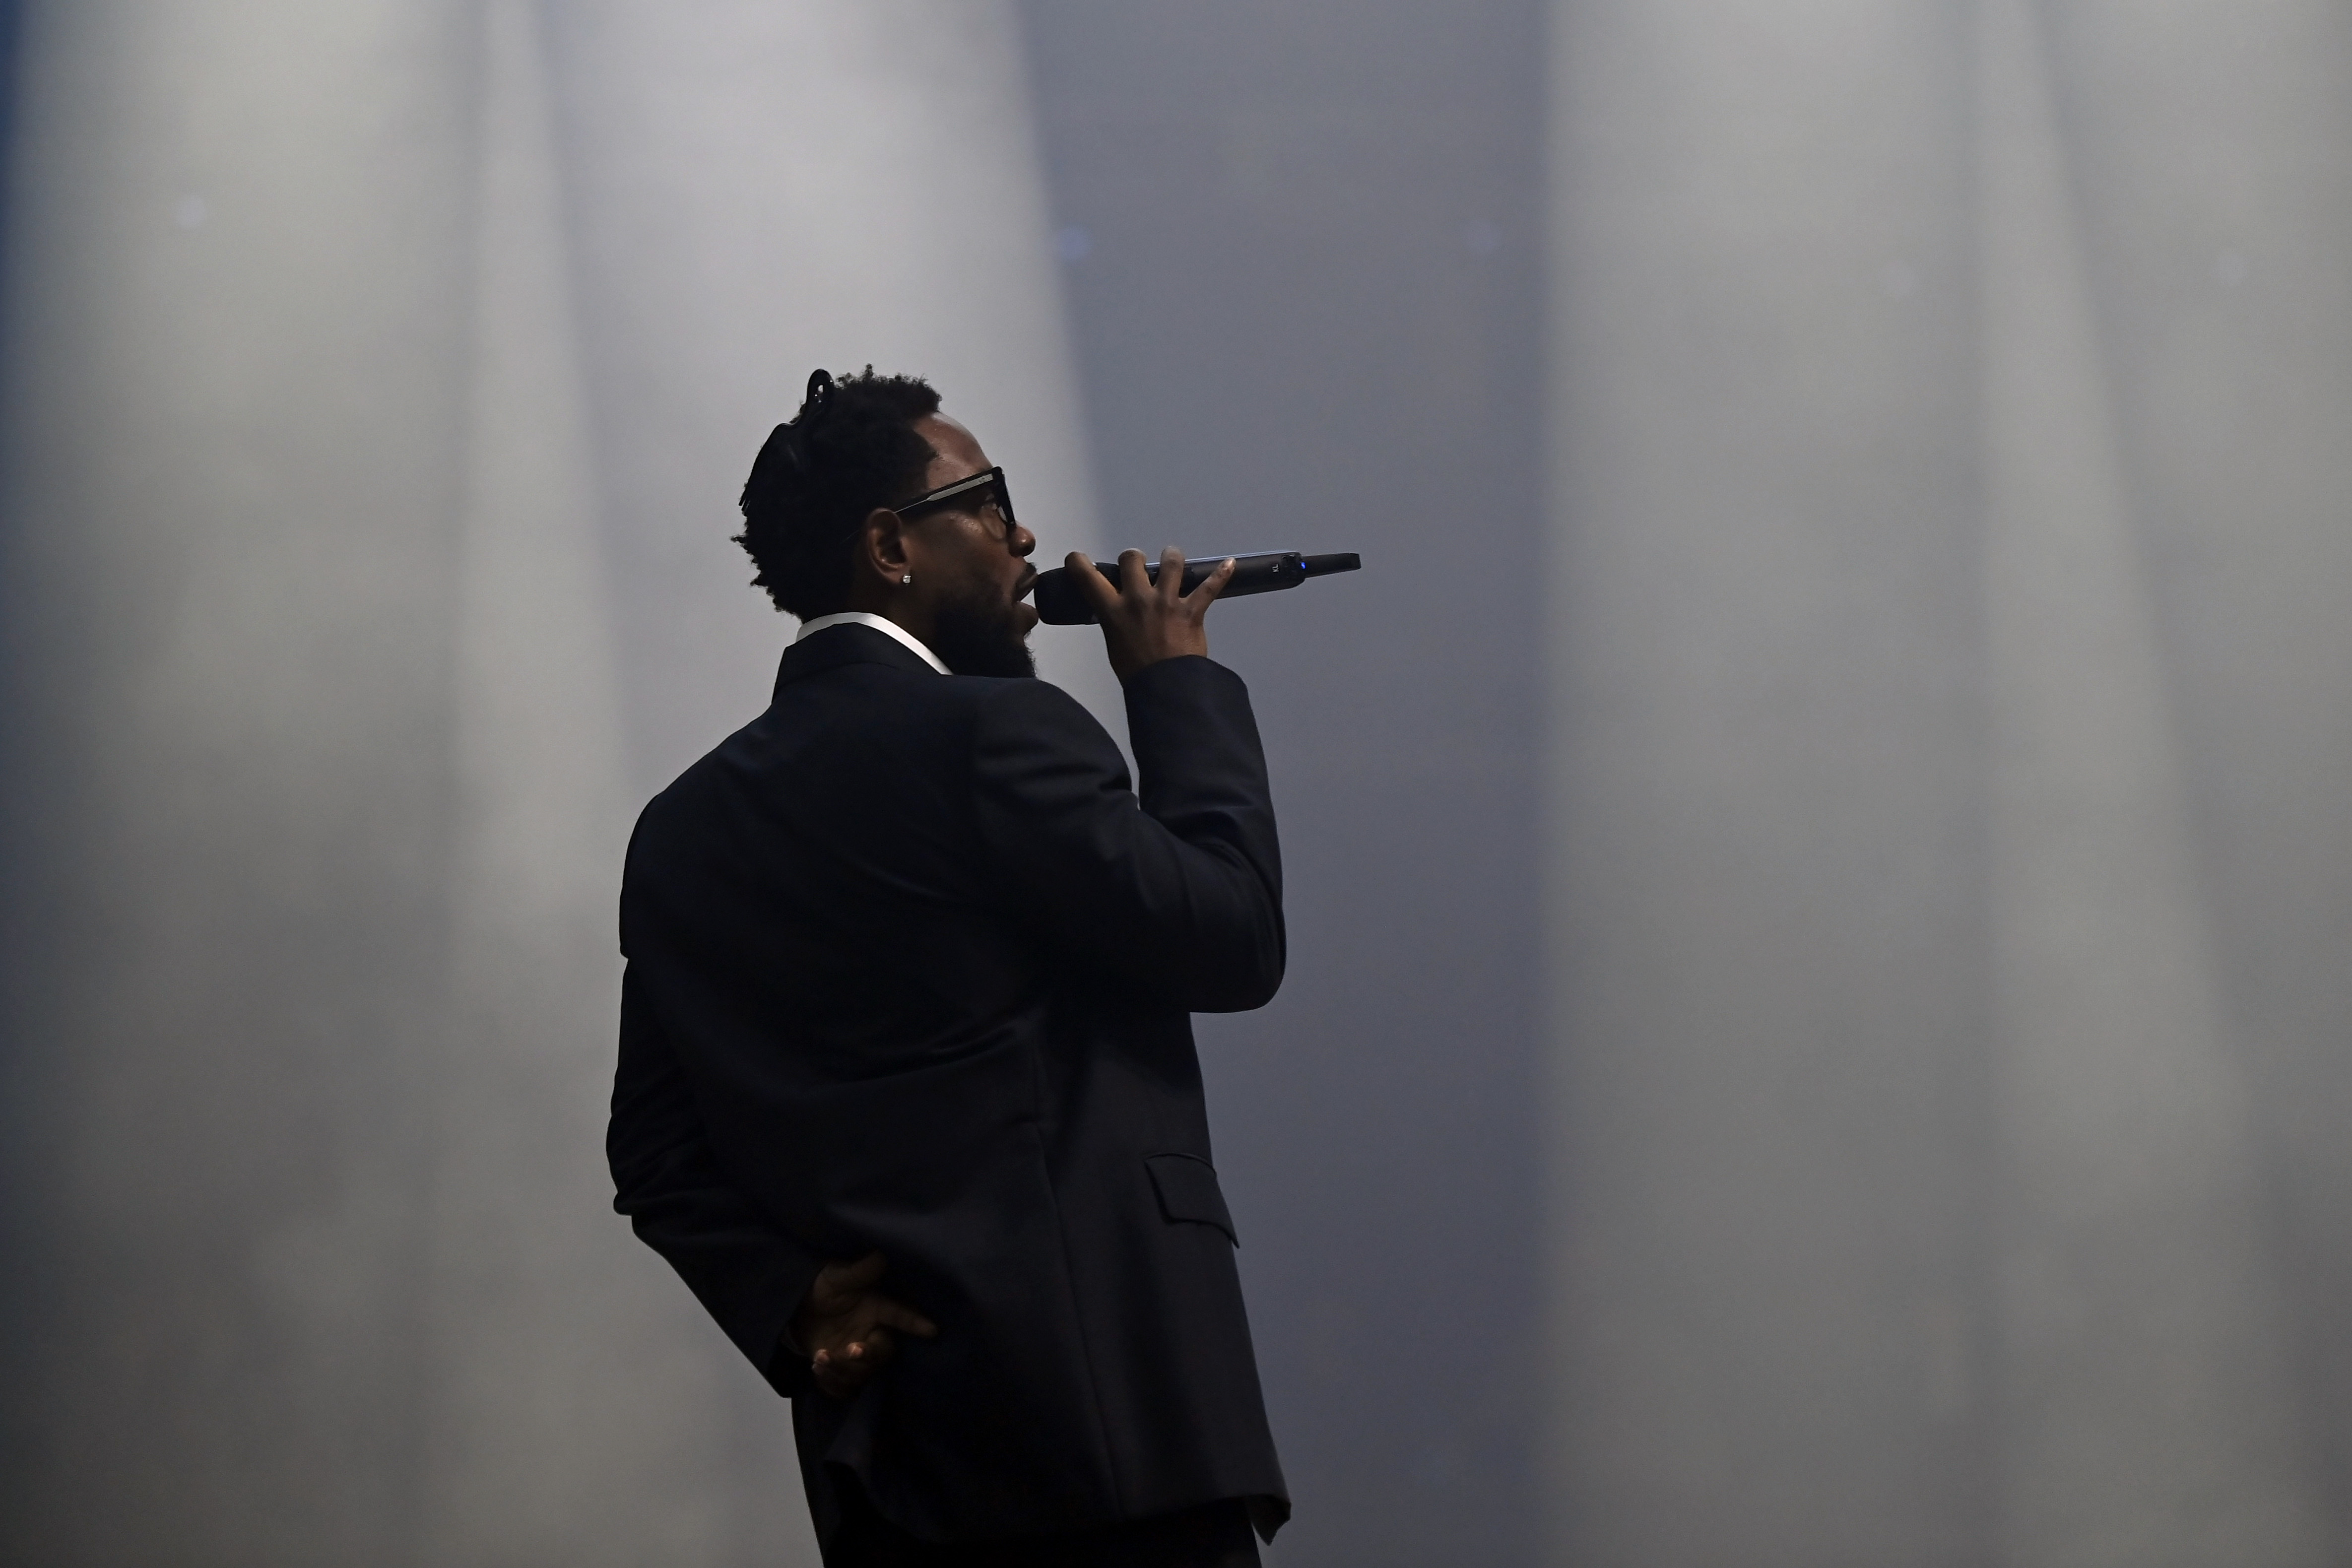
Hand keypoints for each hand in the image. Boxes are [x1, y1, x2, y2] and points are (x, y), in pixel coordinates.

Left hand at [788, 1251, 937, 1399]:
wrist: (797, 1310)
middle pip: (883, 1353)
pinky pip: (845, 1389)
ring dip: (843, 1371)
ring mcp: (857, 1356)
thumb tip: (880, 1255)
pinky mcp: (842, 1371)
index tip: (933, 1330)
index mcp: (876, 1309)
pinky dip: (831, 1384)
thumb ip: (858, 1272)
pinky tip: (816, 1368)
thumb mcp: (837, 1277)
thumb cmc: (823, 1288)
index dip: (916, 1323)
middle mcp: (872, 1334)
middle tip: (850, 1350)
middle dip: (869, 1356)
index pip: (900, 1315)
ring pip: (863, 1374)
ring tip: (820, 1358)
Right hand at [1067, 548, 1236, 683]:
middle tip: (1139, 568)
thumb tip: (1119, 613)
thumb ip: (1115, 622)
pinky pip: (1210, 588)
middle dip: (1134, 558)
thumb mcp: (1115, 645)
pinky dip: (1222, 574)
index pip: (1087, 577)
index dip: (1078, 562)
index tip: (1078, 559)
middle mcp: (1138, 599)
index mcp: (1113, 610)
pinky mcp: (1191, 611)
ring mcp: (1167, 602)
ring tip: (1172, 559)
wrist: (1166, 689)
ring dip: (1171, 557)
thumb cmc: (1136, 672)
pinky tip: (1230, 565)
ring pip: (1171, 562)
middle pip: (1133, 558)